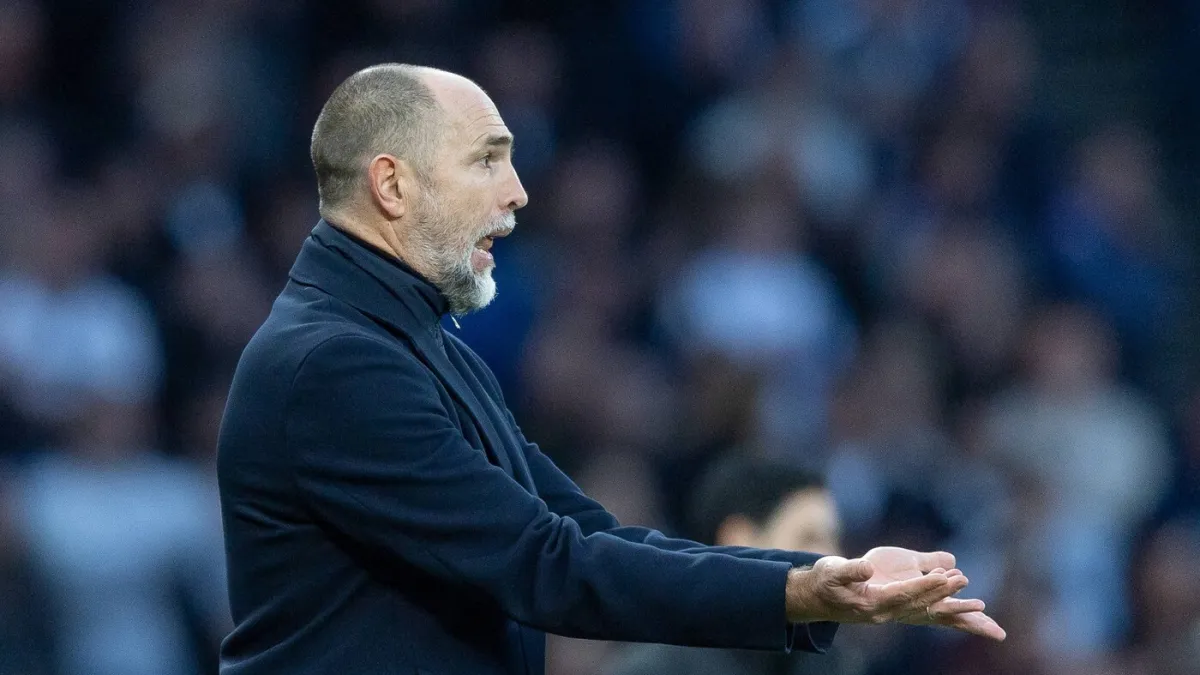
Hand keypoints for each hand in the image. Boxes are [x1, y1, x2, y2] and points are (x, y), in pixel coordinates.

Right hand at [785, 547, 1005, 641]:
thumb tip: (866, 568)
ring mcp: (898, 614)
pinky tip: (978, 618)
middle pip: (925, 608)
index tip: (945, 577)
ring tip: (994, 629)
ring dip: (962, 619)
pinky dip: (955, 617)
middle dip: (949, 600)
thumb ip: (849, 571)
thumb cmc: (826, 582)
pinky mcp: (902, 609)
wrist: (821, 597)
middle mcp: (890, 613)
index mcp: (873, 603)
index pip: (904, 594)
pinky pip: (933, 615)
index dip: (925, 586)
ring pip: (935, 617)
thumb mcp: (832, 572)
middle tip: (974, 595)